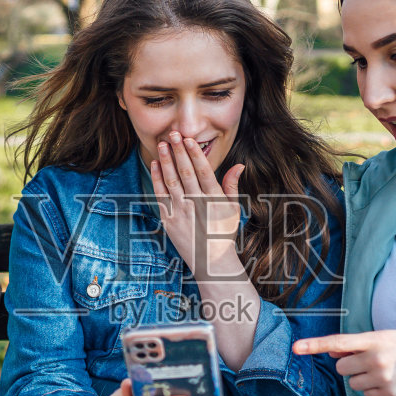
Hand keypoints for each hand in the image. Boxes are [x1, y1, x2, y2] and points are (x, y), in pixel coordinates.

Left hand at [150, 131, 245, 280]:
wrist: (210, 261)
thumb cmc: (223, 233)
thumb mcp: (232, 209)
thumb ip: (232, 185)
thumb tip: (239, 165)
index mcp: (213, 200)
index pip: (203, 171)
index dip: (195, 154)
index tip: (189, 139)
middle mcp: (196, 204)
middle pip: (186, 172)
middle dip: (179, 151)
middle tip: (173, 134)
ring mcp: (180, 212)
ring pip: (171, 181)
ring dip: (166, 161)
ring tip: (163, 144)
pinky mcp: (168, 219)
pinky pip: (160, 195)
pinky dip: (157, 178)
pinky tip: (156, 164)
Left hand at [292, 330, 395, 395]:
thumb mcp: (385, 337)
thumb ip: (357, 344)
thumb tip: (330, 352)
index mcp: (375, 339)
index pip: (338, 341)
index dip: (314, 345)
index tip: (295, 348)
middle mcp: (377, 358)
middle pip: (341, 367)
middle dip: (351, 365)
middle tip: (371, 360)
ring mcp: (383, 378)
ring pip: (353, 383)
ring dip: (362, 378)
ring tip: (384, 371)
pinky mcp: (390, 395)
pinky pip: (367, 394)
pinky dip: (375, 390)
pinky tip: (391, 381)